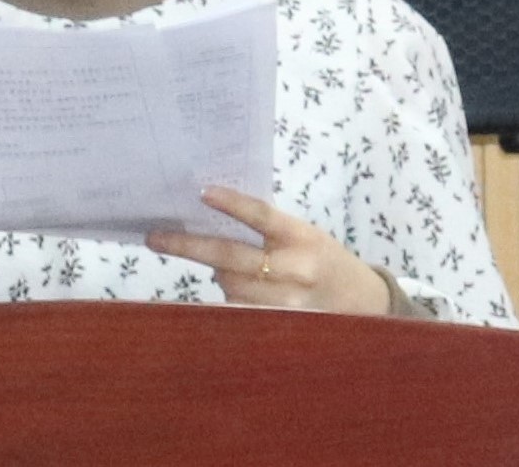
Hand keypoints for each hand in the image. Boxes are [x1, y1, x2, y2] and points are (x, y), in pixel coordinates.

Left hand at [144, 187, 392, 316]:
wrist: (363, 304)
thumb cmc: (324, 260)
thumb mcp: (305, 235)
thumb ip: (269, 230)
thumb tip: (212, 219)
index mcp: (302, 236)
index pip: (262, 216)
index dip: (232, 204)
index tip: (202, 193)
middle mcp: (295, 269)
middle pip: (231, 256)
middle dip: (188, 246)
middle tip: (156, 238)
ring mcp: (287, 302)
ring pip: (228, 284)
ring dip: (218, 272)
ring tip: (231, 267)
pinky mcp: (279, 325)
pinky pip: (238, 308)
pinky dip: (231, 296)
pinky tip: (242, 290)